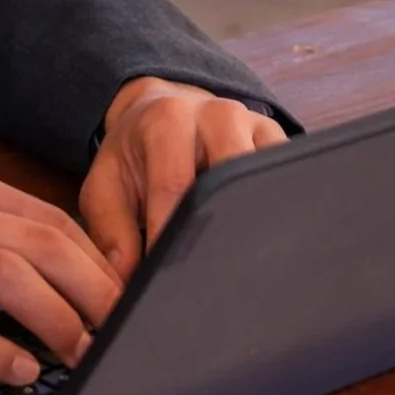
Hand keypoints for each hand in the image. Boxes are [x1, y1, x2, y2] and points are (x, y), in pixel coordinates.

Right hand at [0, 161, 122, 384]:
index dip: (97, 262)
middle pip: (42, 243)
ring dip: (58, 319)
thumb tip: (41, 269)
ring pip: (8, 275)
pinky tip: (18, 371)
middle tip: (124, 335)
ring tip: (83, 356)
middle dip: (96, 292)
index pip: (48, 218)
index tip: (125, 302)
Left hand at [81, 78, 286, 280]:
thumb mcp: (106, 185)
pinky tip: (264, 244)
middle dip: (216, 235)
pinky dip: (279, 213)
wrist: (162, 111)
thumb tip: (129, 280)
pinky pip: (288, 180)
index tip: (165, 282)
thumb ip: (110, 230)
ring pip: (264, 181)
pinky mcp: (279, 141)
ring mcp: (254, 125)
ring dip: (252, 226)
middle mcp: (216, 114)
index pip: (174, 188)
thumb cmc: (134, 156)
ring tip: (236, 269)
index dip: (170, 238)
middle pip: (228, 182)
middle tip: (207, 283)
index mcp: (166, 120)